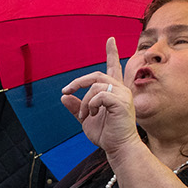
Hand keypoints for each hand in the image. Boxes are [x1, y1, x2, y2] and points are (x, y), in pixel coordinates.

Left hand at [61, 37, 140, 156]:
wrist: (118, 148)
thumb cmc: (106, 134)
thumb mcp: (86, 119)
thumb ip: (76, 107)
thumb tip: (64, 97)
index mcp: (114, 91)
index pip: (114, 68)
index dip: (112, 53)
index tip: (110, 39)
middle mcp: (121, 89)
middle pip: (96, 75)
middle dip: (78, 82)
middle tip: (66, 91)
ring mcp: (123, 95)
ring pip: (96, 86)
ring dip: (84, 101)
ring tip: (84, 115)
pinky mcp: (122, 102)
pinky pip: (100, 95)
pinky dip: (90, 104)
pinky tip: (91, 114)